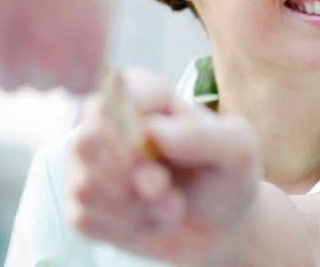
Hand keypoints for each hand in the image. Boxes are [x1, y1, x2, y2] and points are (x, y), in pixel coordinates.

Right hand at [0, 0, 111, 93]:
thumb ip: (105, 9)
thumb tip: (99, 22)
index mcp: (91, 49)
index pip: (82, 85)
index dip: (71, 65)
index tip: (60, 44)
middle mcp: (54, 65)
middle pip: (46, 84)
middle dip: (40, 62)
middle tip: (31, 24)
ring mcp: (12, 65)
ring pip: (9, 83)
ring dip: (7, 61)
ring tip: (7, 19)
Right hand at [67, 67, 263, 264]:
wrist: (220, 225)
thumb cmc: (226, 174)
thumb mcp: (237, 149)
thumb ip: (205, 136)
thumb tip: (155, 132)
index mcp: (142, 93)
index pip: (112, 96)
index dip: (133, 131)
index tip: (163, 148)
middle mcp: (106, 124)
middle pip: (87, 141)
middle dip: (133, 175)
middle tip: (166, 186)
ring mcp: (88, 165)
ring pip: (85, 185)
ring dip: (137, 207)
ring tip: (170, 204)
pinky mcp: (82, 206)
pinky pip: (85, 219)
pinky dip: (127, 227)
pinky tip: (153, 220)